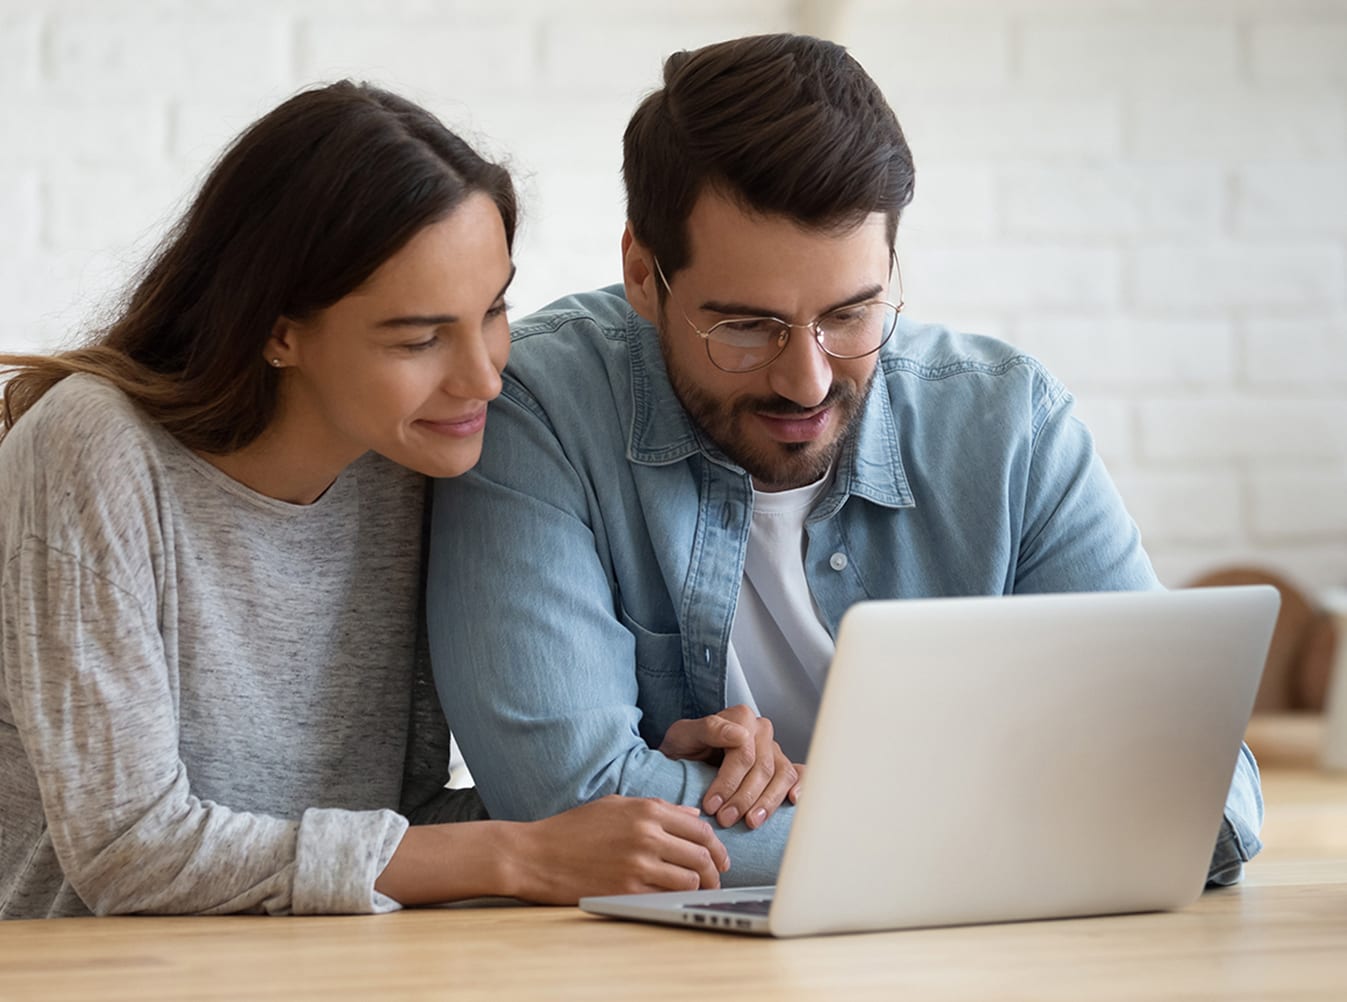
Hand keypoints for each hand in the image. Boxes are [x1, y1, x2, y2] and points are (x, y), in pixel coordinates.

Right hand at [505, 796, 728, 903]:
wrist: (535, 855)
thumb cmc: (573, 829)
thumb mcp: (616, 805)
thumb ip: (658, 808)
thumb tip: (693, 814)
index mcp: (646, 811)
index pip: (700, 828)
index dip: (717, 845)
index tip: (720, 857)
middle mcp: (647, 835)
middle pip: (702, 854)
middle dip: (715, 869)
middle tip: (716, 878)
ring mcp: (638, 863)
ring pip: (691, 878)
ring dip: (699, 887)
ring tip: (699, 891)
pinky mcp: (627, 890)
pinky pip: (667, 896)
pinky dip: (677, 898)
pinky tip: (675, 899)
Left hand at [659, 705, 802, 829]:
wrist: (684, 761)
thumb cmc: (683, 748)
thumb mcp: (683, 735)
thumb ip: (709, 729)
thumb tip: (740, 735)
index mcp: (740, 718)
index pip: (743, 753)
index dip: (728, 782)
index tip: (711, 805)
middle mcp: (761, 730)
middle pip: (762, 768)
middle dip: (744, 798)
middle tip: (725, 819)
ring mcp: (774, 749)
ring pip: (782, 776)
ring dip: (767, 802)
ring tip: (750, 822)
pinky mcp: (781, 766)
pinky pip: (798, 775)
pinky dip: (800, 787)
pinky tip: (792, 801)